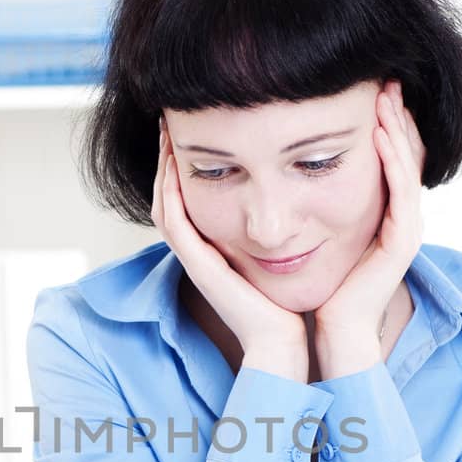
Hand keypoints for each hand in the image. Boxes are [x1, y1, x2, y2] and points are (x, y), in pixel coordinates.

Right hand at [152, 120, 307, 378]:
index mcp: (213, 247)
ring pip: (164, 204)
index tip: (191, 128)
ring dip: (163, 166)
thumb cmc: (290, 301)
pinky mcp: (198, 266)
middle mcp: (199, 251)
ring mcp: (194, 259)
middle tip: (169, 120)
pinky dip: (171, 192)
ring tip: (167, 131)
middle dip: (167, 156)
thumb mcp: (281, 254)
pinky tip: (176, 163)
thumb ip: (280, 226)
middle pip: (168, 195)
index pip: (188, 197)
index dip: (185, 162)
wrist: (283, 340)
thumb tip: (298, 188)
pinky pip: (173, 222)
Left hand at [312, 79, 425, 378]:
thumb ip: (295, 198)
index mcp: (374, 213)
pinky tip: (382, 132)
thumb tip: (266, 162)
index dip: (378, 121)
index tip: (361, 86)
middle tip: (384, 77)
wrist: (320, 334)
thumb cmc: (306, 288)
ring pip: (407, 165)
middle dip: (392, 114)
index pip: (383, 156)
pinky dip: (394, 159)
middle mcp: (394, 217)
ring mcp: (403, 228)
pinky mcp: (402, 241)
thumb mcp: (299, 230)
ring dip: (397, 126)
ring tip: (387, 93)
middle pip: (401, 153)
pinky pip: (402, 190)